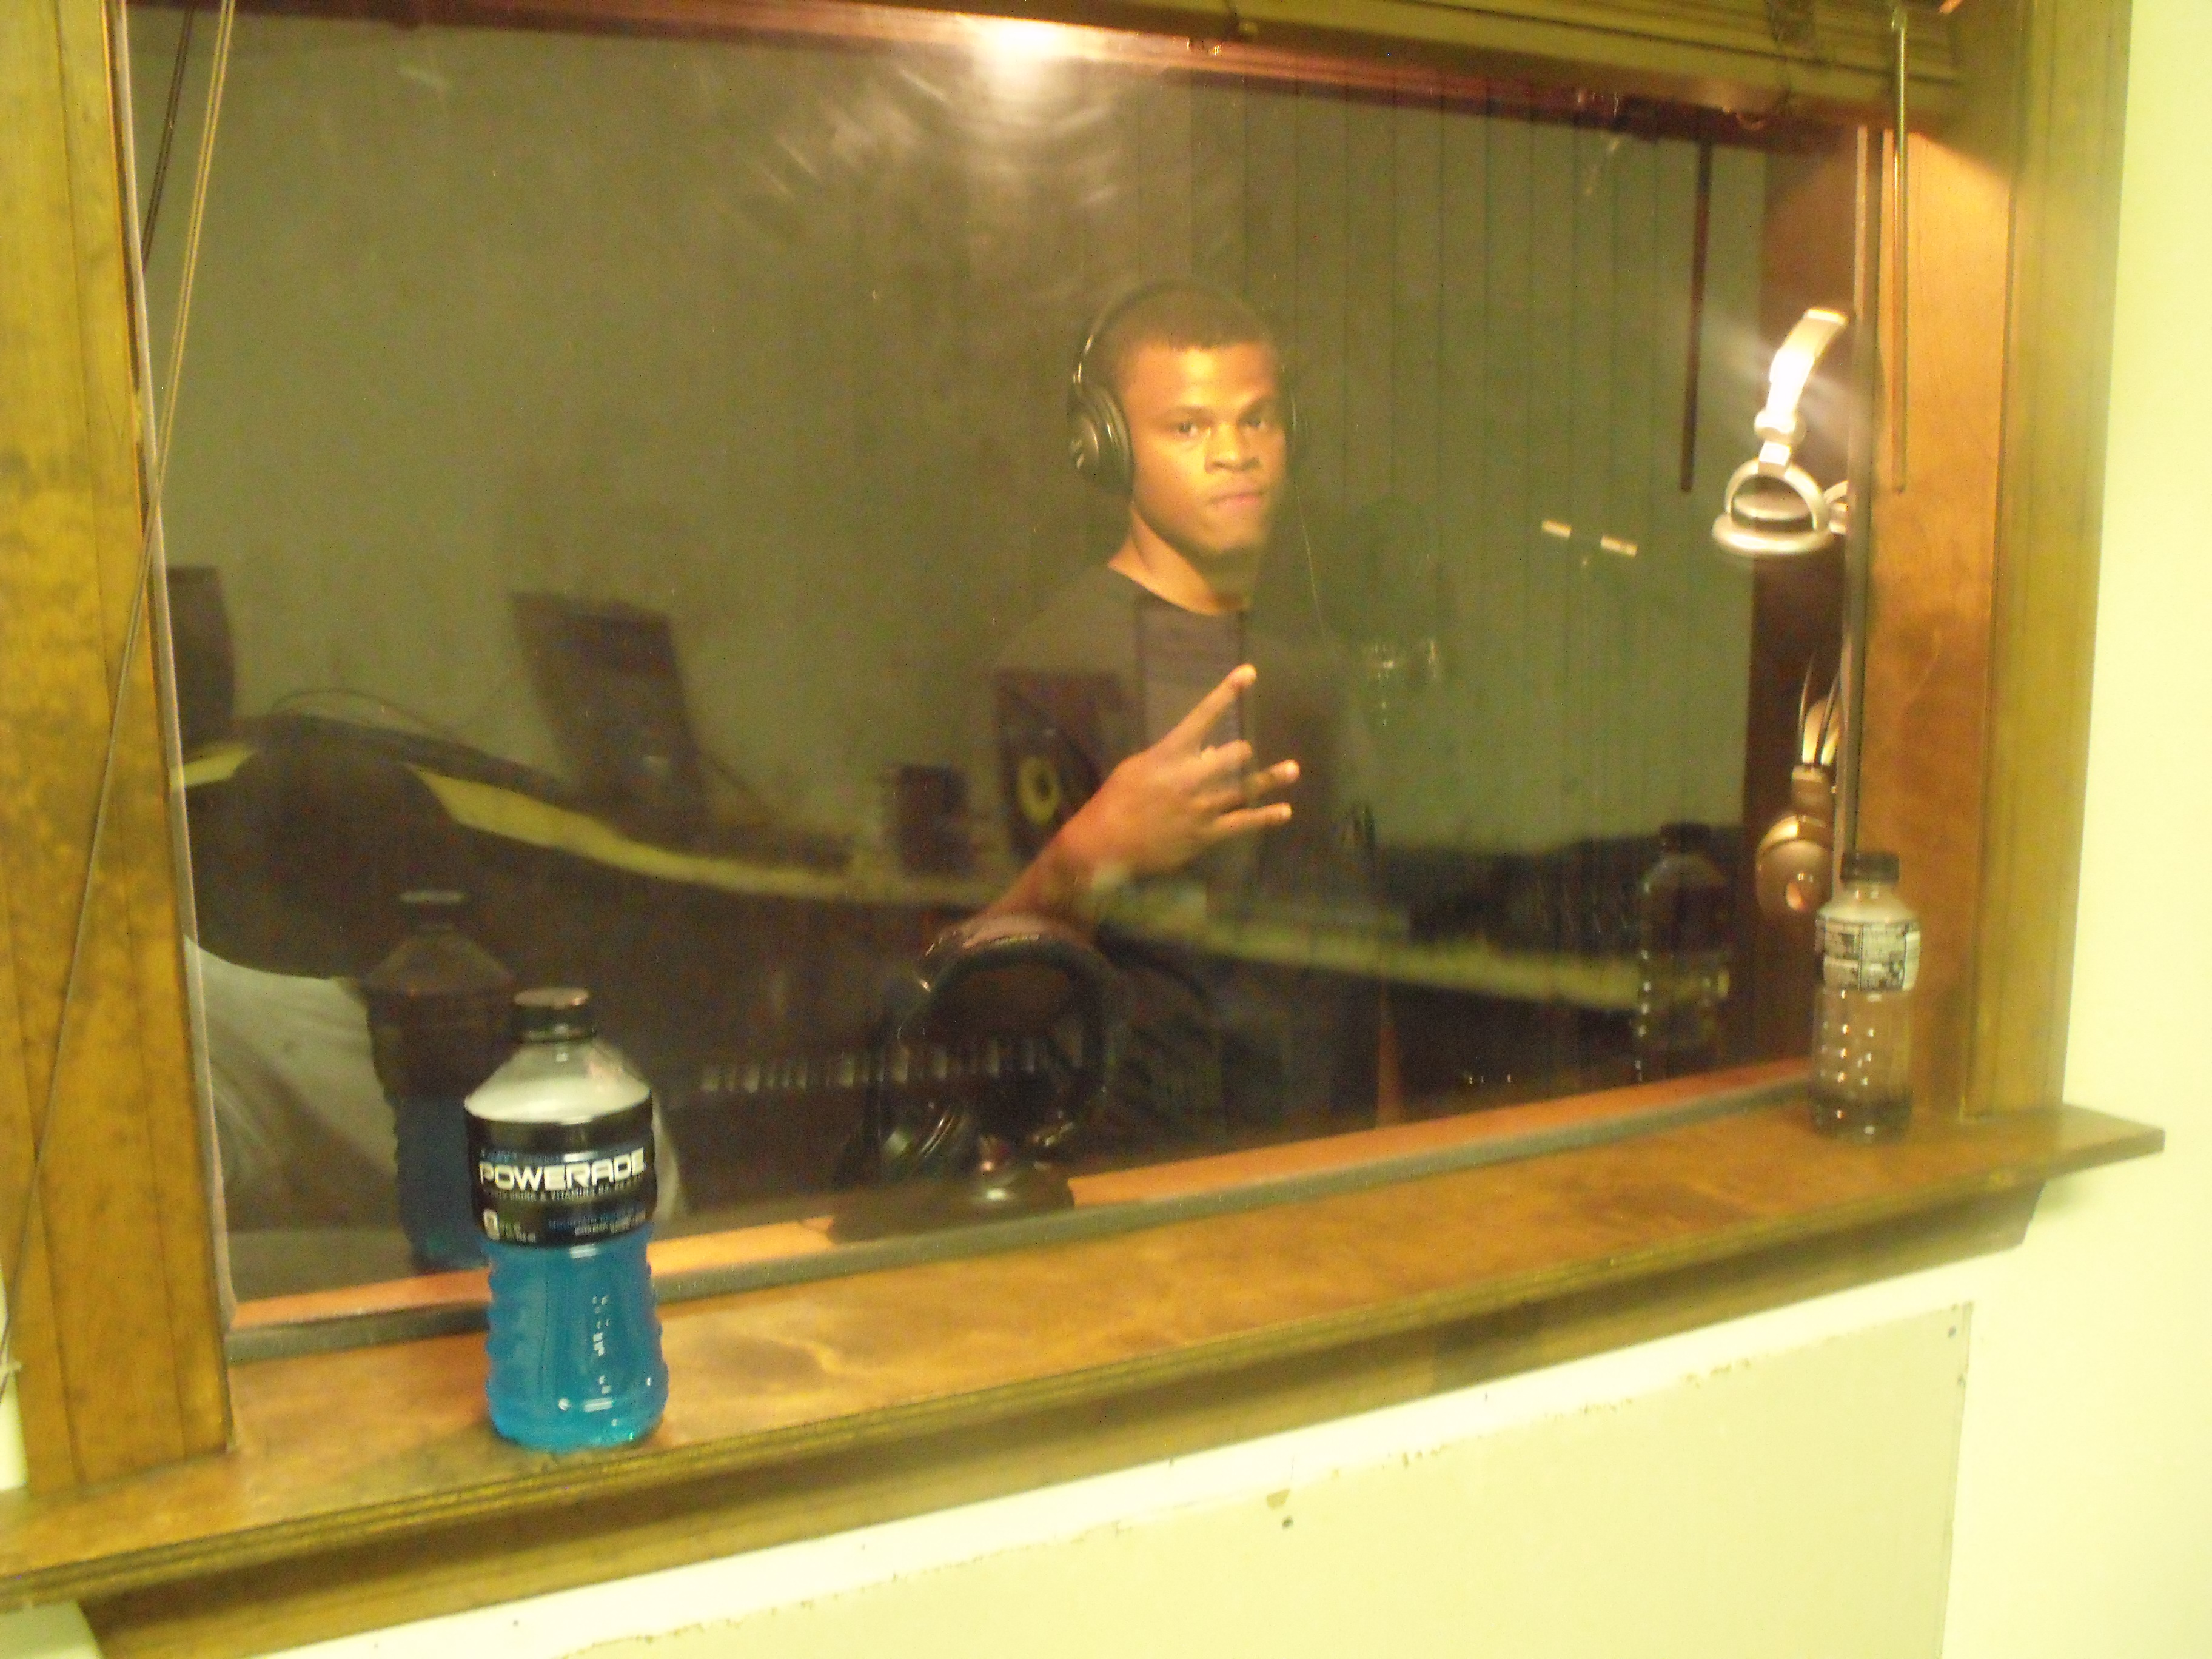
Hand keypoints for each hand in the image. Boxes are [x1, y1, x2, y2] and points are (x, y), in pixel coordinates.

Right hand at [1056, 663, 1297, 887]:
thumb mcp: (1137, 767)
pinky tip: (1284, 812)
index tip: (1249, 673)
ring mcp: (1202, 807)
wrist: (1105, 843)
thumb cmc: (1116, 800)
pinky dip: (1265, 818)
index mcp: (1170, 754)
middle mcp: (1191, 777)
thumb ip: (1170, 756)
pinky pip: (1242, 823)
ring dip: (1270, 779)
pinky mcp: (1207, 833)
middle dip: (1241, 752)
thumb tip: (1202, 751)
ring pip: (1244, 789)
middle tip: (1245, 751)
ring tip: (1293, 769)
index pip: (1203, 716)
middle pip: (1232, 756)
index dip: (1227, 692)